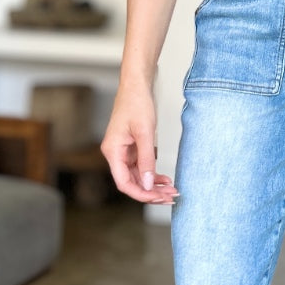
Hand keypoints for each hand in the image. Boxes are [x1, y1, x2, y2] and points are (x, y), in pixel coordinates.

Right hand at [101, 82, 178, 204]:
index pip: (124, 183)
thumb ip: (146, 159)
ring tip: (171, 190)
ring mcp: (124, 152)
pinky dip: (153, 174)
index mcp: (112, 151)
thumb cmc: (136, 103)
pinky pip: (142, 167)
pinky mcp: (132, 148)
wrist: (137, 86)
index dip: (141, 193)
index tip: (158, 198)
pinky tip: (165, 179)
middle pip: (132, 182)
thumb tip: (148, 184)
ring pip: (138, 176)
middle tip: (170, 196)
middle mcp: (115, 154)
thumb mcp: (145, 132)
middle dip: (151, 192)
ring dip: (154, 185)